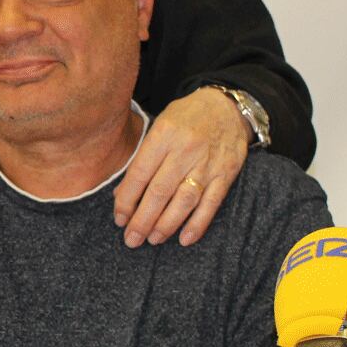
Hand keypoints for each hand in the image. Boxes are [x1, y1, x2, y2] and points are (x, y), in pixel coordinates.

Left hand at [113, 89, 247, 247]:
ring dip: (167, 225)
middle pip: (160, 192)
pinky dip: (198, 224)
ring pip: (184, 201)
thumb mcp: (158, 127)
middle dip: (143, 220)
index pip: (139, 174)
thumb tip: (122, 194)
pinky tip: (185, 239)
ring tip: (153, 240)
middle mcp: (185, 150)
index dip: (127, 200)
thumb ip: (141, 159)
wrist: (227, 107)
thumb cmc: (185, 118)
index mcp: (163, 135)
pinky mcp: (227, 174)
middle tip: (132, 239)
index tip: (119, 219)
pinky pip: (211, 203)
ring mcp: (208, 163)